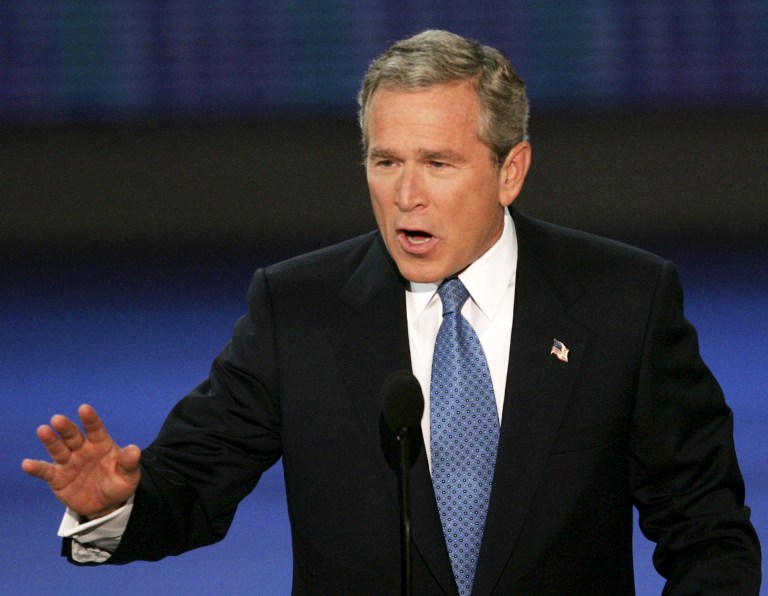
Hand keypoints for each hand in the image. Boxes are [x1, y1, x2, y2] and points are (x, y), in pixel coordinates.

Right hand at [22, 404, 140, 518]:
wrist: (107, 504)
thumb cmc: (118, 483)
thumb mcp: (128, 475)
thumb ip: (129, 462)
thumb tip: (135, 450)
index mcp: (101, 444)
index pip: (95, 428)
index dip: (90, 419)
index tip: (84, 408)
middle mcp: (82, 449)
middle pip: (73, 436)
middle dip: (66, 427)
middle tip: (58, 419)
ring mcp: (69, 462)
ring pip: (58, 449)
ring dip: (50, 440)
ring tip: (42, 430)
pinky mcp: (58, 478)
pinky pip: (46, 471)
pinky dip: (36, 468)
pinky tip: (27, 464)